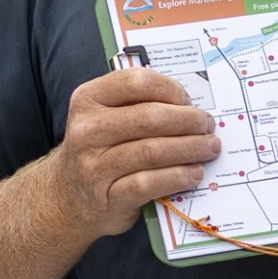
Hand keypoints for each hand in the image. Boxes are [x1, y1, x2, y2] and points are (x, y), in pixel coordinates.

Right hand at [48, 70, 218, 237]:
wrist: (68, 196)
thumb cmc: (99, 150)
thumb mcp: (105, 118)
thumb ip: (137, 105)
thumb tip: (189, 105)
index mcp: (88, 100)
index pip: (137, 82)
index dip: (171, 90)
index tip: (189, 102)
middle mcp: (88, 130)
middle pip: (151, 118)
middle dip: (189, 121)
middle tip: (208, 127)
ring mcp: (95, 165)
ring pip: (153, 151)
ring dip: (190, 149)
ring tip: (209, 148)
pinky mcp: (108, 196)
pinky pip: (149, 183)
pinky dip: (178, 177)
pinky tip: (194, 174)